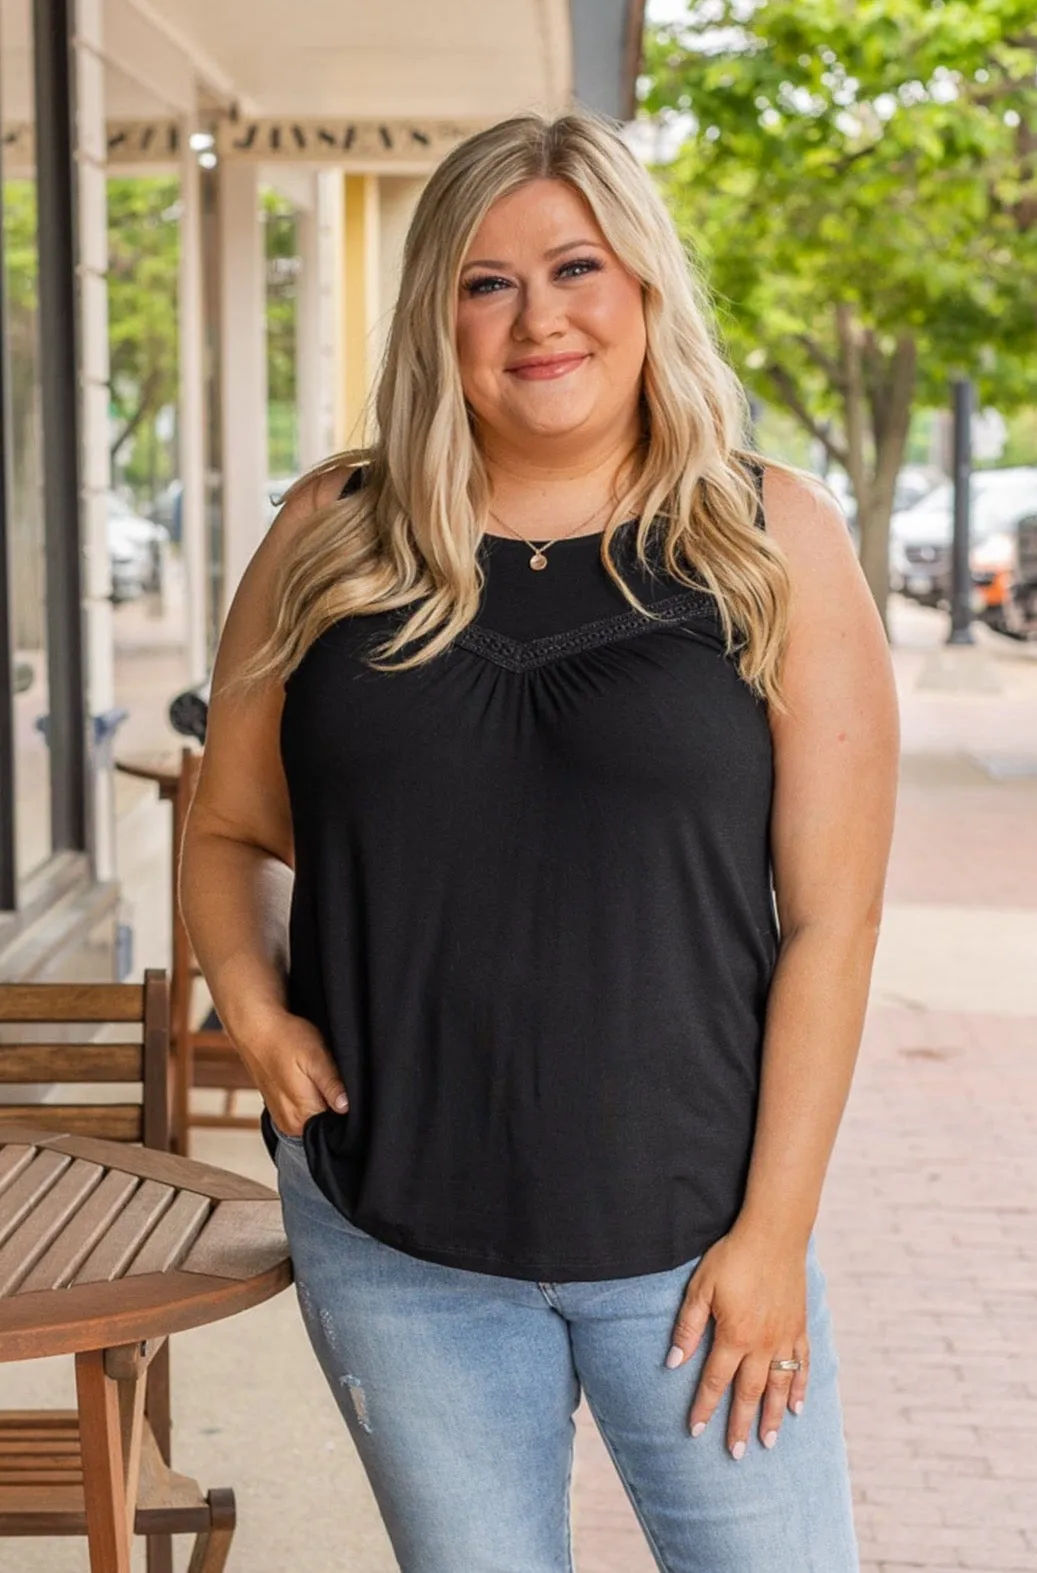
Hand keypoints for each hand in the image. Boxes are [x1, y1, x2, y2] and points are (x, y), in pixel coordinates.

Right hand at [232, 1006, 348, 1138]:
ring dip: (321, 1099)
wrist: (256, 1029)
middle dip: (334, 1104)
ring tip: (316, 1076)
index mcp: (302, 1118)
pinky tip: (306, 1078)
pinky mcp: (280, 1108)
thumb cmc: (286, 1039)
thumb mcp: (316, 1058)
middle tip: (330, 1077)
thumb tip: (346, 1107)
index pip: (337, 1127)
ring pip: (316, 1115)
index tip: (345, 1088)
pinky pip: (304, 1110)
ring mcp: (283, 1118)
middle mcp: (291, 1125)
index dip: (347, 1107)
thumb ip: (331, 1086)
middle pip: (326, 1123)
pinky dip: (309, 1096)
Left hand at [665, 1225, 809, 1458]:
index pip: (714, 1381)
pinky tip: (798, 1407)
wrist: (774, 1234)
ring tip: (769, 1442)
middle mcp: (762, 1344)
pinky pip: (802, 1365)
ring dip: (773, 1416)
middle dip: (741, 1425)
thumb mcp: (700, 1287)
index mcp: (734, 1336)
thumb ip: (689, 1326)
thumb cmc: (732, 1257)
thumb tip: (673, 1361)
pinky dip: (801, 1387)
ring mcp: (785, 1337)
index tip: (696, 1431)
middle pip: (749, 1393)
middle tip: (737, 1453)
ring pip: (779, 1387)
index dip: (704, 1407)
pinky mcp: (800, 1327)